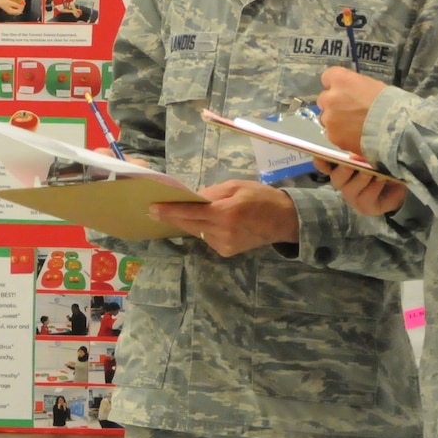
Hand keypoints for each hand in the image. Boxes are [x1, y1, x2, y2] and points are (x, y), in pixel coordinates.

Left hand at [151, 180, 298, 255]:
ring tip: (192, 212)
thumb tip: (192, 198)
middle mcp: (223, 232)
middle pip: (189, 224)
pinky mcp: (226, 252)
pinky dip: (205, 229)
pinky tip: (213, 222)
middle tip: (156, 209)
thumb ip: (213, 193)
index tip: (152, 208)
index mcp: (226, 212)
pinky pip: (207, 238)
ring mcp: (224, 244)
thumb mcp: (237, 186)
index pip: (190, 212)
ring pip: (197, 232)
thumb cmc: (262, 198)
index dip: (170, 211)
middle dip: (173, 217)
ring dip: (192, 222)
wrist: (285, 221)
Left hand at [316, 66, 386, 152]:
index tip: (342, 89)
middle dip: (333, 104)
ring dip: (335, 120)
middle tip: (348, 110)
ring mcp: (329, 118)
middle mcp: (330, 98)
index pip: (328, 76)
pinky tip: (354, 136)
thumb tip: (351, 93)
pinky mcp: (332, 136)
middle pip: (324, 99)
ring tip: (353, 126)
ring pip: (326, 118)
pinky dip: (340, 135)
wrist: (394, 129)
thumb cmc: (389, 103)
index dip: (335, 84)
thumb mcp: (372, 85)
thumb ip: (355, 88)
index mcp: (341, 80)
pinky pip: (332, 133)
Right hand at [316, 159, 406, 214]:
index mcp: (343, 169)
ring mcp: (353, 197)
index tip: (321, 157)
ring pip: (349, 189)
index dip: (321, 163)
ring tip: (372, 171)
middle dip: (343, 171)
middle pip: (336, 179)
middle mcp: (344, 184)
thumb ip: (362, 154)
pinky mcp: (364, 207)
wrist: (402, 185)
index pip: (326, 166)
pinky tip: (381, 180)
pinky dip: (373, 187)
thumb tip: (354, 154)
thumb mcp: (374, 157)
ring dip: (361, 179)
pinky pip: (365, 198)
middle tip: (351, 164)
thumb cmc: (385, 167)